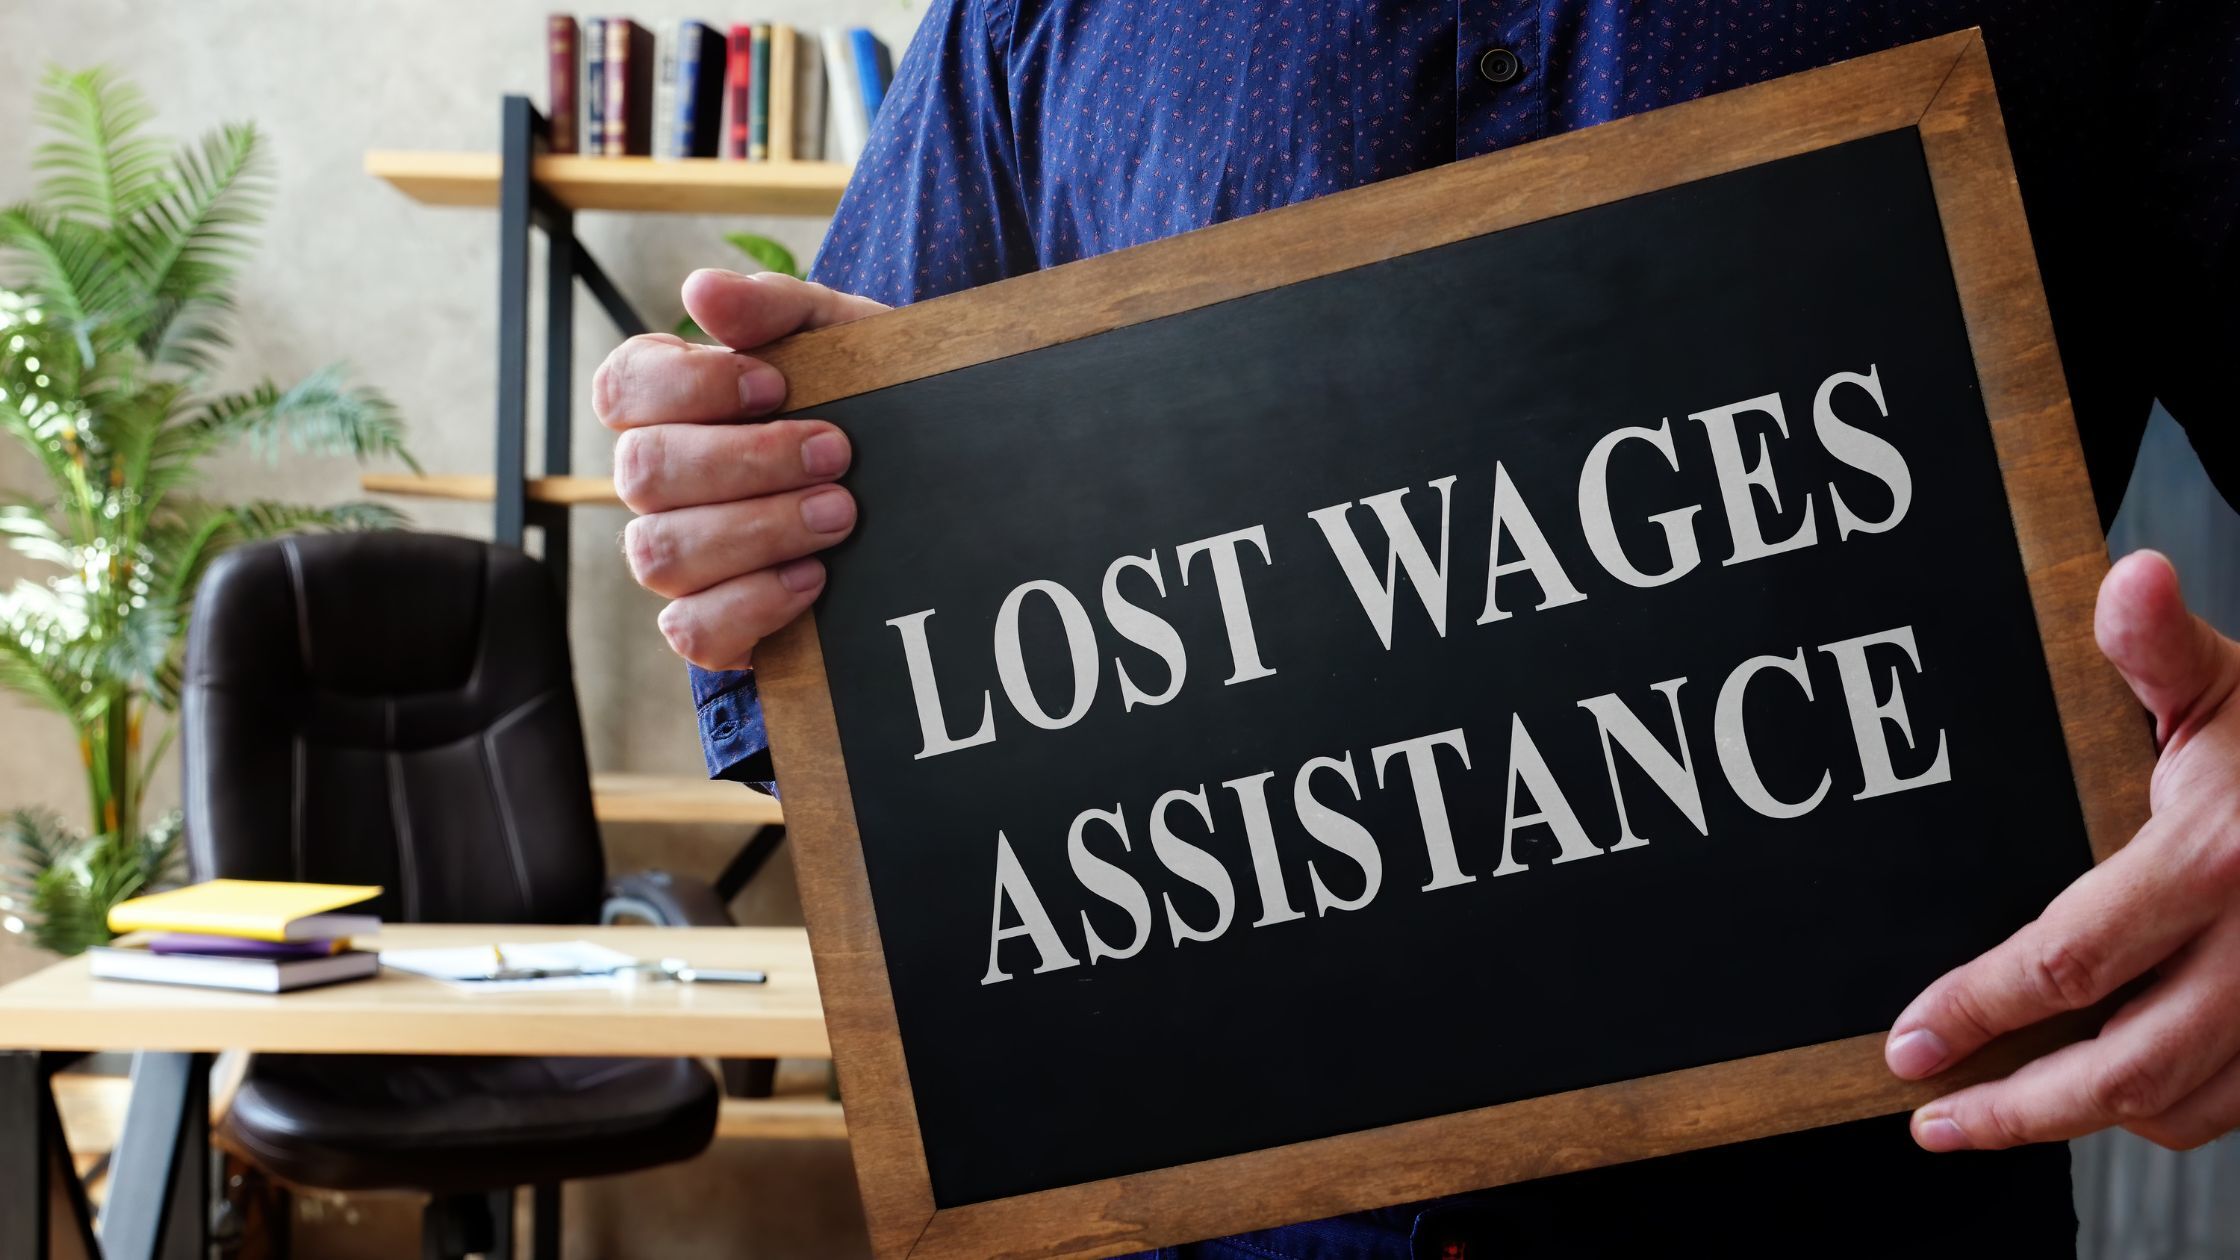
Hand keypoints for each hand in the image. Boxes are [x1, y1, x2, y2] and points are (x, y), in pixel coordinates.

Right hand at [595, 269, 887, 669]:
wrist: (934, 481)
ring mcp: (677, 556)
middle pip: (641, 474)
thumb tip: (700, 292)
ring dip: (758, 530)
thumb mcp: (839, 339)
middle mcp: (656, 482)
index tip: (775, 383)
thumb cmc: (866, 398)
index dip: (688, 386)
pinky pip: (690, 630)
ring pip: (660, 553)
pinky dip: (752, 604)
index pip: (621, 388)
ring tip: (841, 514)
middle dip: (746, 461)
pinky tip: (814, 578)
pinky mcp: (711, 622)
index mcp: (668, 402)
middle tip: (836, 452)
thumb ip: (773, 310)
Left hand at [1884, 549, 2239, 1151]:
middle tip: (1931, 1115)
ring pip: (2177, 1104)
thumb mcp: (2227, 684)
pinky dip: (2158, 1115)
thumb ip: (2158, 648)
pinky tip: (2097, 1097)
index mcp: (2218, 861)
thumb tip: (2129, 577)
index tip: (1908, 1041)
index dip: (1976, 1010)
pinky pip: (2228, 1108)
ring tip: (1989, 1117)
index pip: (2068, 962)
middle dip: (2013, 1108)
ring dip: (2075, 1125)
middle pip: (2120, 1068)